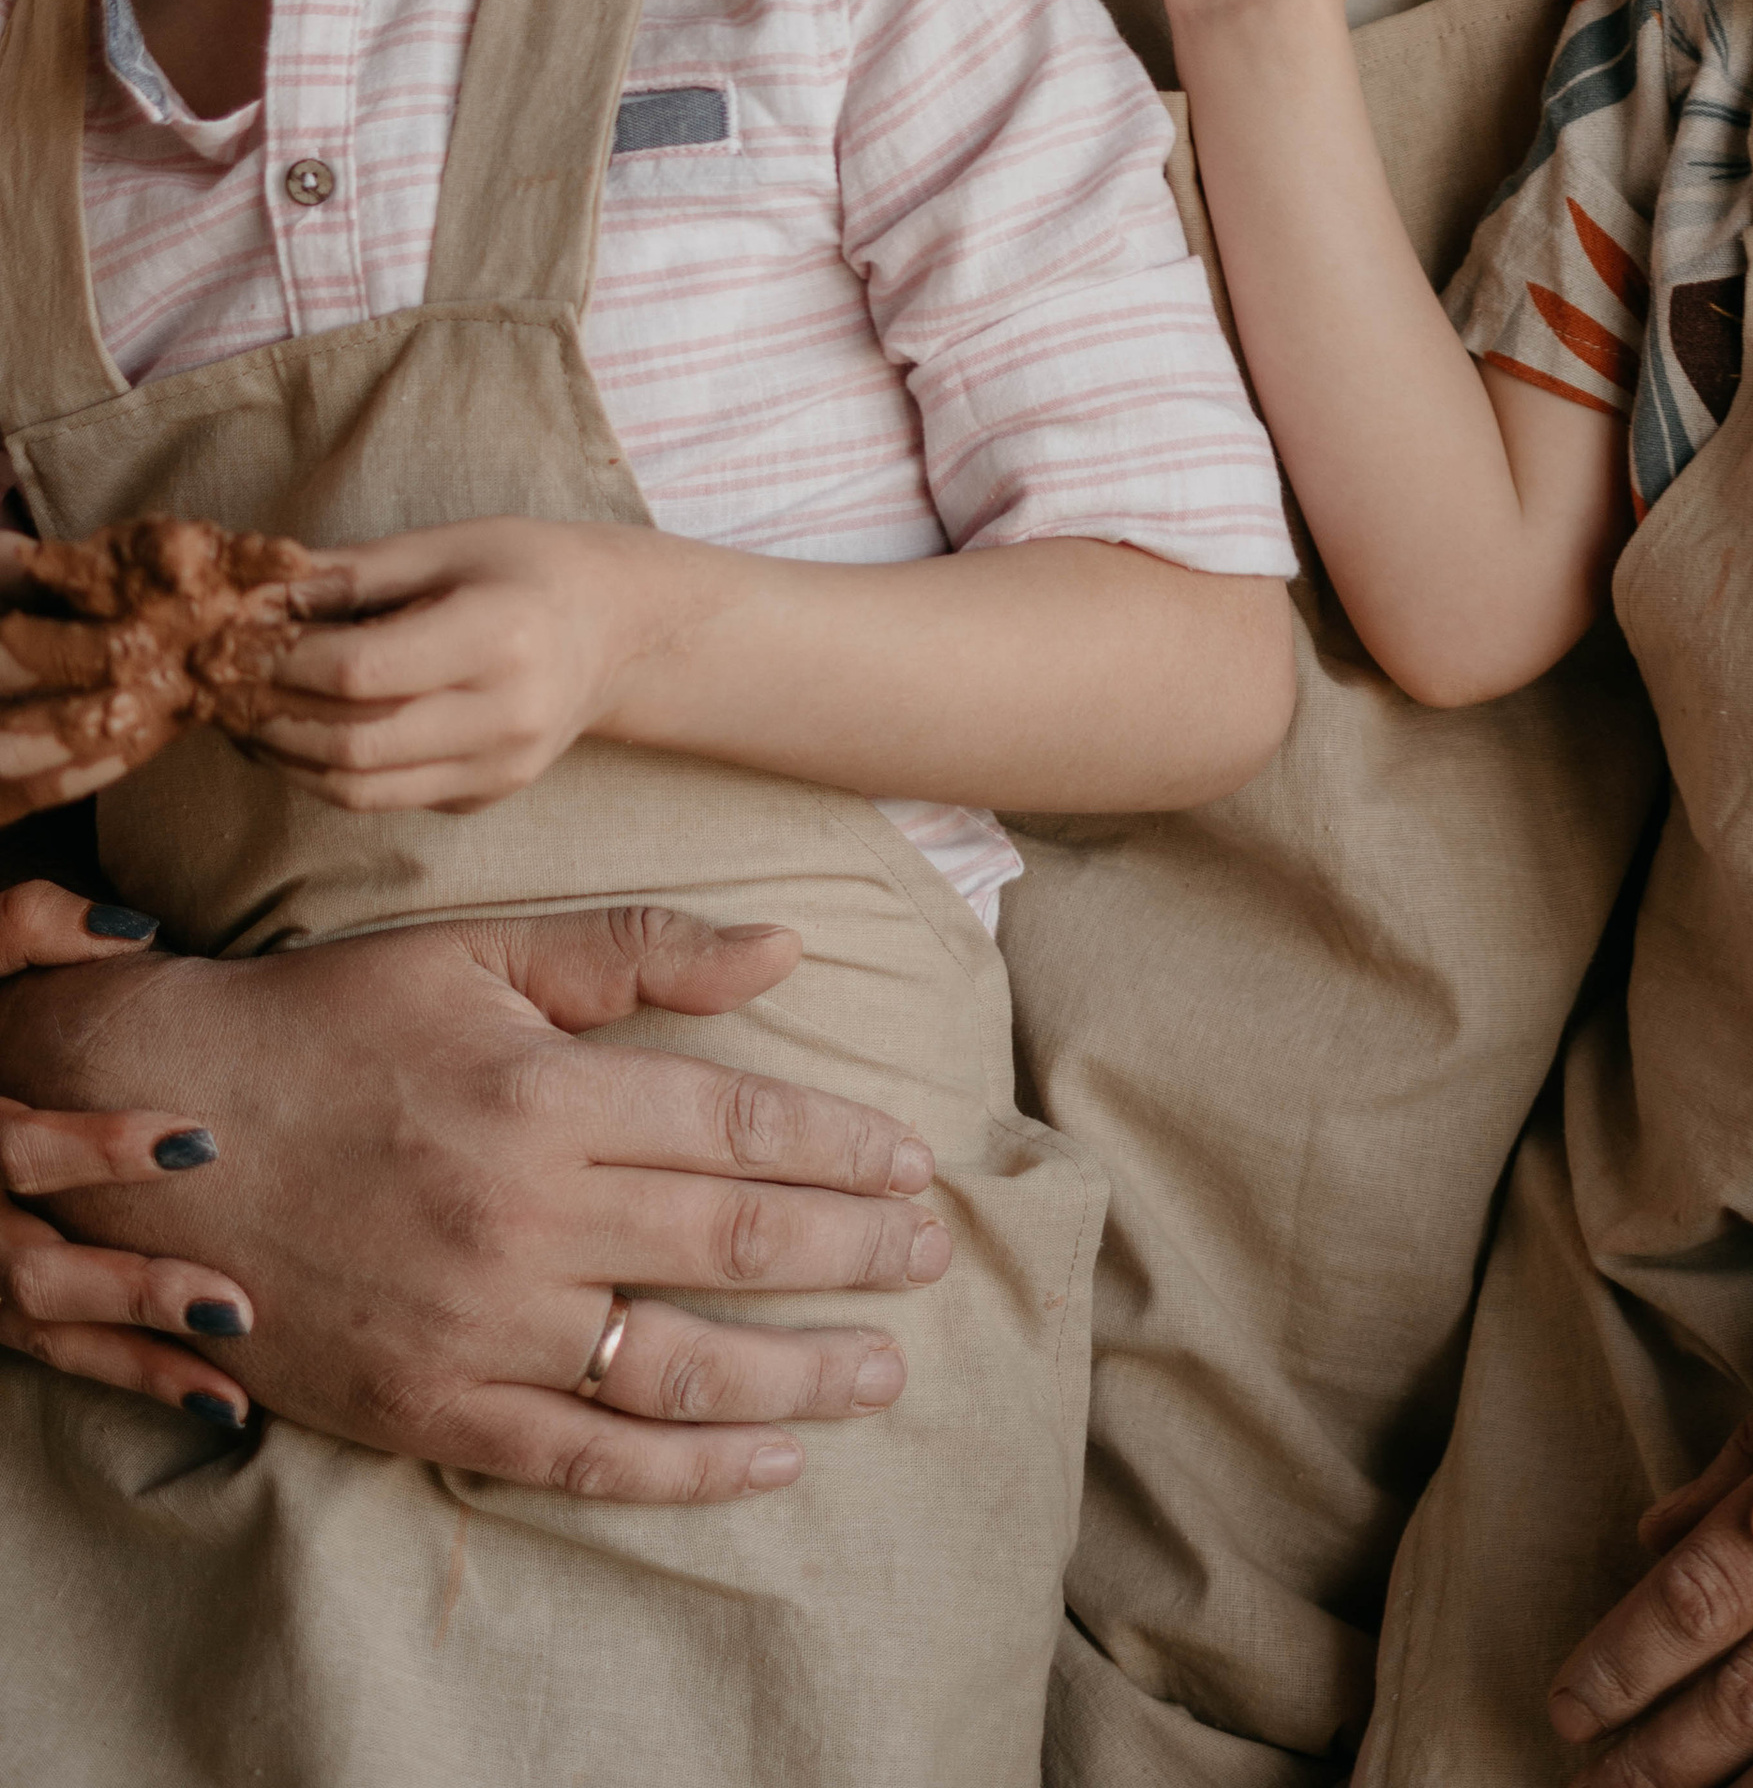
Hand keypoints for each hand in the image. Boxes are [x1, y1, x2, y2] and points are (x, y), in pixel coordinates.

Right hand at [0, 877, 255, 1423]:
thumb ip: (31, 926)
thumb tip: (135, 930)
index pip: (16, 1148)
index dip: (98, 1150)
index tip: (201, 1144)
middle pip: (28, 1268)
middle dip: (130, 1287)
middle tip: (232, 1300)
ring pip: (45, 1329)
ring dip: (141, 1350)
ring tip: (240, 1350)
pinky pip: (58, 1354)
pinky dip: (136, 1377)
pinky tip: (223, 1402)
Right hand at [9, 902, 948, 1498]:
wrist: (163, 1134)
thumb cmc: (333, 1026)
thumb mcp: (482, 955)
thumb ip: (638, 949)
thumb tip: (785, 944)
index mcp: (545, 1099)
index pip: (739, 1126)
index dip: (840, 1148)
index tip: (913, 1165)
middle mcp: (524, 1220)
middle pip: (734, 1243)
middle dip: (852, 1252)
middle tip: (929, 1257)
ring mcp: (478, 1328)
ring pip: (680, 1366)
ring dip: (800, 1371)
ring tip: (883, 1368)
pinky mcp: (429, 1408)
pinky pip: (584, 1456)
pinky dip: (687, 1468)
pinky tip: (770, 1456)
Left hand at [240, 518, 670, 810]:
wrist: (617, 630)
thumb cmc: (530, 569)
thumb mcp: (450, 545)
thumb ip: (355, 573)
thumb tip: (259, 593)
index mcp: (501, 635)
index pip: (362, 671)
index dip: (284, 661)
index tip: (239, 637)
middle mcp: (507, 714)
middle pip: (351, 743)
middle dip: (270, 715)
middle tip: (224, 683)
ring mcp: (500, 768)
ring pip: (358, 788)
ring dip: (286, 756)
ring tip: (248, 712)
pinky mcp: (485, 796)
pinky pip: (385, 798)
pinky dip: (328, 771)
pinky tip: (301, 731)